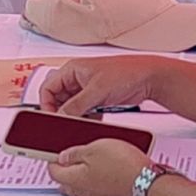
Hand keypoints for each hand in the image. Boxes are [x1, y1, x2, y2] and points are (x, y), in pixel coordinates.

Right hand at [39, 55, 157, 115]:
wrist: (149, 78)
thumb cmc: (126, 72)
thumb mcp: (96, 91)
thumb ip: (76, 105)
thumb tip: (60, 116)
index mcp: (72, 69)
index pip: (48, 88)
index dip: (47, 104)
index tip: (52, 119)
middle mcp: (77, 78)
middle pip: (58, 99)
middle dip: (61, 112)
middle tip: (64, 125)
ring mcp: (87, 89)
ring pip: (71, 106)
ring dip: (74, 117)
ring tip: (78, 125)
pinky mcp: (97, 98)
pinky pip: (83, 111)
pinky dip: (85, 119)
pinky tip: (90, 123)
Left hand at [48, 137, 148, 195]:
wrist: (148, 182)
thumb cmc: (122, 165)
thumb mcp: (93, 148)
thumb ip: (74, 153)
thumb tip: (63, 156)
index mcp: (74, 179)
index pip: (53, 172)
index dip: (52, 159)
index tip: (53, 150)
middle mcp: (85, 191)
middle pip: (66, 181)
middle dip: (64, 169)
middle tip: (67, 154)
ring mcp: (99, 195)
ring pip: (82, 185)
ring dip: (80, 173)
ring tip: (87, 157)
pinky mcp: (112, 195)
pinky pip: (97, 186)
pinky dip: (95, 177)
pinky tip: (103, 166)